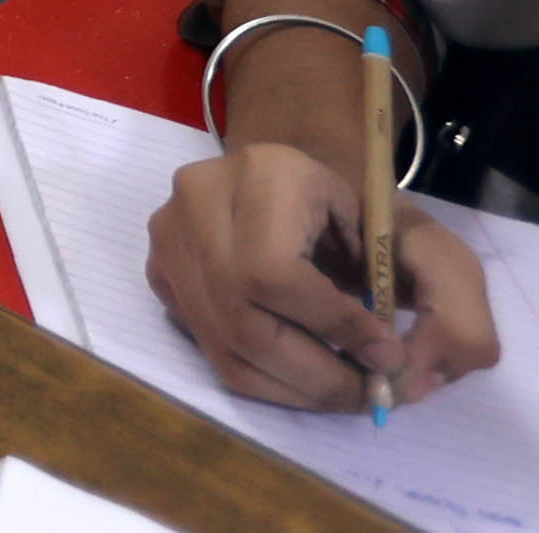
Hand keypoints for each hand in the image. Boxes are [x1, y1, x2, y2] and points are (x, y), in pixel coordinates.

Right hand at [143, 144, 502, 410]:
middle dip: (316, 373)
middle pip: (242, 322)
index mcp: (260, 173)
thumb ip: (403, 282)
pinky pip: (209, 348)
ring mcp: (168, 242)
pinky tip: (303, 374)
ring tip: (343, 388)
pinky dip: (264, 377)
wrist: (279, 171)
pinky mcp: (159, 274)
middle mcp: (196, 203)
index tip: (386, 355)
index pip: (275, 276)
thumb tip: (391, 365)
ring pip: (223, 347)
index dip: (332, 327)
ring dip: (292, 386)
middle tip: (369, 391)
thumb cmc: (347, 195)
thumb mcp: (386, 220)